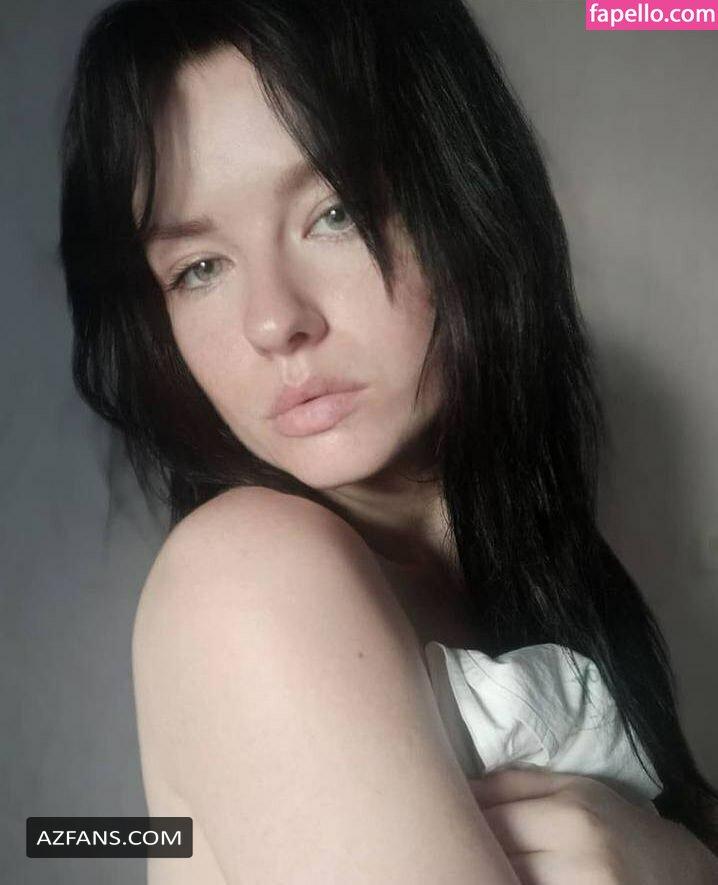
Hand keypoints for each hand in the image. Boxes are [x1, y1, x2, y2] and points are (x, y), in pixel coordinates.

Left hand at [469, 767, 717, 883]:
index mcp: (571, 815)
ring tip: (478, 858)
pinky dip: (511, 882)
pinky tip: (505, 873)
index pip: (495, 819)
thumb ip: (513, 783)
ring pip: (509, 880)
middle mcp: (578, 859)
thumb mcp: (570, 787)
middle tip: (456, 839)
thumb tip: (460, 785)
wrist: (666, 868)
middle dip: (474, 846)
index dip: (464, 818)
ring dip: (489, 868)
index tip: (445, 813)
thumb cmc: (610, 820)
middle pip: (499, 854)